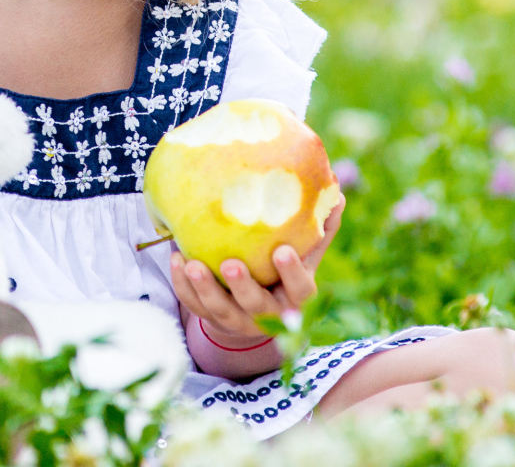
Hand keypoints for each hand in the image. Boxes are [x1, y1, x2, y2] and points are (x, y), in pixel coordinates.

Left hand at [169, 195, 343, 343]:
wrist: (257, 312)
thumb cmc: (283, 273)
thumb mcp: (305, 255)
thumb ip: (319, 229)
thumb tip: (337, 193)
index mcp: (295, 298)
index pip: (300, 289)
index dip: (292, 273)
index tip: (281, 251)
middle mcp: (268, 315)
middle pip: (256, 306)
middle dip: (243, 287)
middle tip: (230, 264)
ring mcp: (238, 321)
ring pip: (221, 310)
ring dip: (205, 289)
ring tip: (192, 265)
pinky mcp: (212, 320)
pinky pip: (195, 306)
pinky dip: (183, 287)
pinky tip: (177, 261)